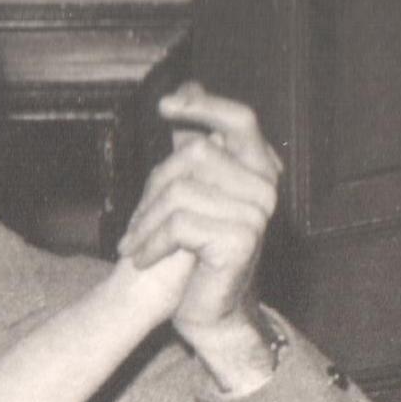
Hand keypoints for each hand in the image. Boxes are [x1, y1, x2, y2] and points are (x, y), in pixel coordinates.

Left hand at [118, 83, 283, 387]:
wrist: (209, 314)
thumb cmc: (196, 254)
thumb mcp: (193, 192)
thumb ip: (193, 145)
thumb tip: (189, 87)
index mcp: (259, 170)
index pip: (239, 120)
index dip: (204, 106)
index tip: (165, 106)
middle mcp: (266, 187)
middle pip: (195, 156)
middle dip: (153, 188)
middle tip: (135, 223)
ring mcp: (256, 213)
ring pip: (180, 191)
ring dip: (146, 221)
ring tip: (134, 244)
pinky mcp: (240, 240)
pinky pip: (179, 225)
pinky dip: (151, 243)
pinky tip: (143, 259)